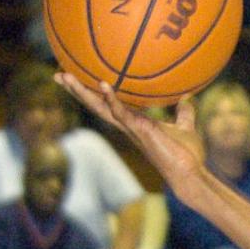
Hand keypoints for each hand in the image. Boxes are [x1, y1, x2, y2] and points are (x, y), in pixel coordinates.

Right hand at [54, 75, 205, 190]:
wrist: (191, 173)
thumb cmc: (186, 155)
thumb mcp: (184, 127)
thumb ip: (183, 112)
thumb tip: (187, 96)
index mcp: (134, 123)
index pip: (108, 105)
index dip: (93, 92)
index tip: (77, 78)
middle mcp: (127, 126)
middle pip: (96, 105)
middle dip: (77, 91)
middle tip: (59, 74)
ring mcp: (131, 129)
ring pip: (100, 108)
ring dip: (82, 92)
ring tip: (65, 76)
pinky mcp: (140, 131)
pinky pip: (122, 113)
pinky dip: (112, 99)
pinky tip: (103, 85)